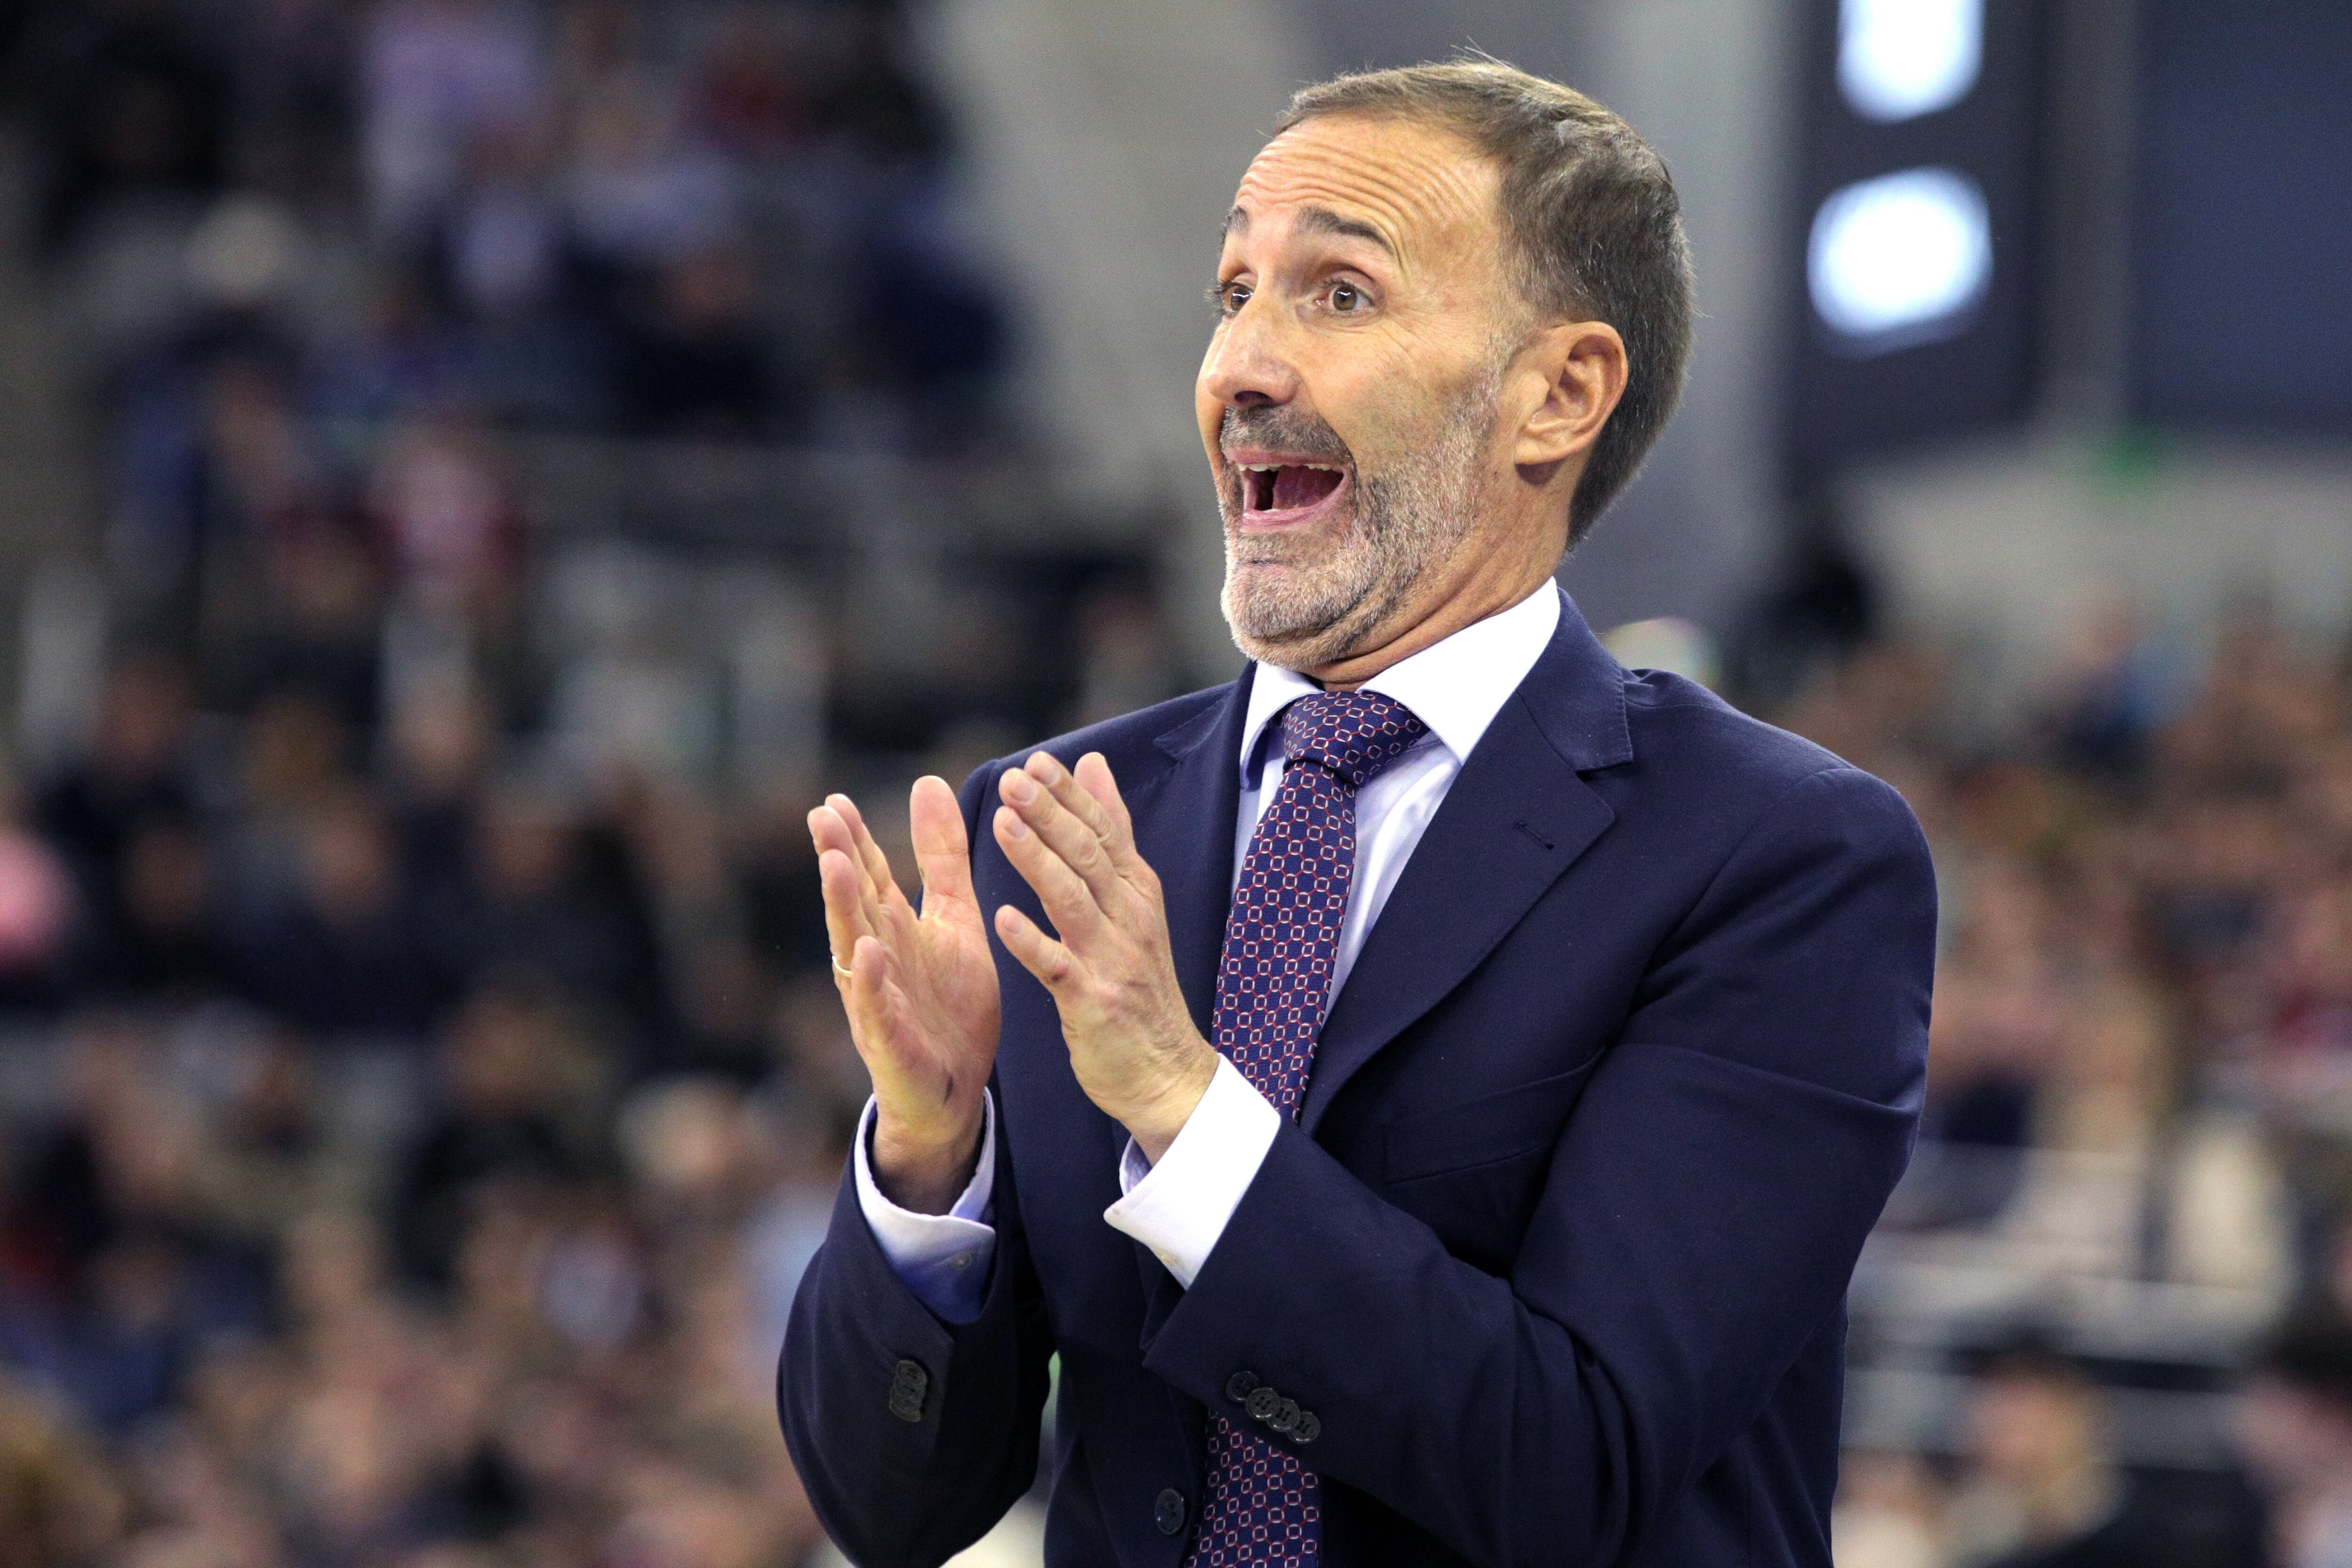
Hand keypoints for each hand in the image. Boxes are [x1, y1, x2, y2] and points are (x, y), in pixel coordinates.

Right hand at [812, 778, 999, 1213]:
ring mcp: (878, 1001)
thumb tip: (928, 783)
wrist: (956, 1092)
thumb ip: (940, 859)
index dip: (854, 839)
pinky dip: (871, 981)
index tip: (836, 800)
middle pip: (853, 903)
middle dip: (838, 860)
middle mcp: (876, 959)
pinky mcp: (891, 1043)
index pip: (869, 876)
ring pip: (854, 948)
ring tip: (835, 866)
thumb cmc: (948, 1004)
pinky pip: (878, 1009)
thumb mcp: (953, 920)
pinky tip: (865, 952)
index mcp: (892, 929)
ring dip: (842, 909)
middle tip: (822, 817)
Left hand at [991, 751, 1217, 1162]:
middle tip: (1015, 778)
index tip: (1037, 761)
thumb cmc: (1139, 981)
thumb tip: (1092, 763)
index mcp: (1135, 890)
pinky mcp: (1094, 1002)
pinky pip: (1059, 968)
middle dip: (1051, 814)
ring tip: (1004, 824)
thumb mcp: (1134, 899)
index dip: (1069, 796)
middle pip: (1088, 856)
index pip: (1103, 831)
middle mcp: (1129, 917)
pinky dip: (1033, 943)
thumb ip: (1111, 831)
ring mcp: (1113, 959)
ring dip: (1038, 861)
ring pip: (1073, 900)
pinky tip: (1003, 919)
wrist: (1167, 1071)